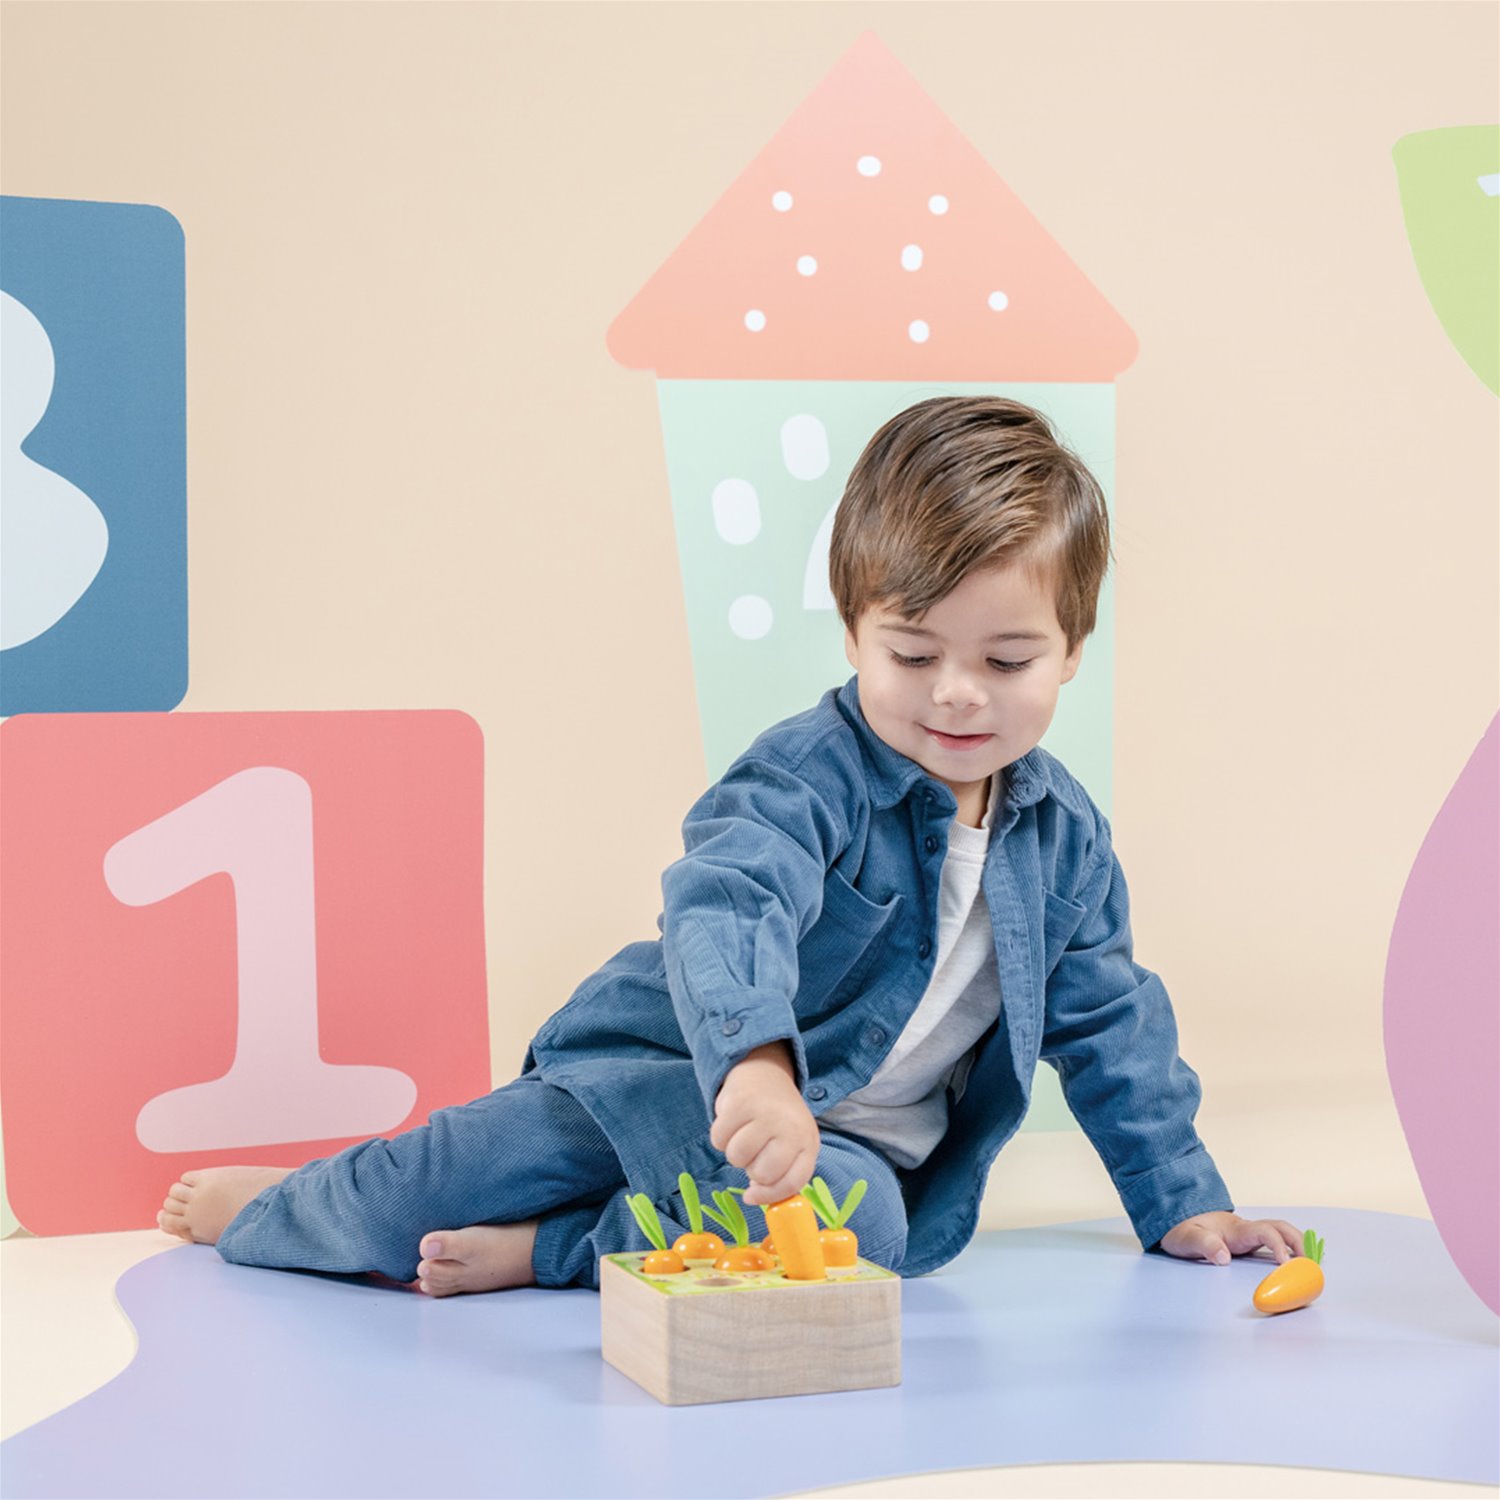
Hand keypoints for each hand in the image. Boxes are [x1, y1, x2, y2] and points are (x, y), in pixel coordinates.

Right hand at [711, 1041, 820, 1206]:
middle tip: (754, 1149)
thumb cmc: (778, 1116)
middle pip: (761, 1173)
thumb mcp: (791, 1142)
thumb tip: (753, 1196)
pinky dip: (720, 1136)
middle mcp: (791, 1127)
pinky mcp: (741, 1103)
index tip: (752, 1196)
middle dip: (750, 1167)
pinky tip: (733, 1122)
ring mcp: (767, 1114)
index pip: (793, 1182)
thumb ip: (780, 1172)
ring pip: (737, 1157)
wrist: (764, 1072)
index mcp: (808, 1140)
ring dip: (734, 1152)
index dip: (770, 1195)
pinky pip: (719, 1140)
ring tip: (744, 1134)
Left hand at [1160, 1211, 1303, 1265]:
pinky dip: (1289, 1249)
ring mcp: (1248, 1235)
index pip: (1265, 1231)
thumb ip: (1204, 1245)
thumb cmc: (1182, 1230)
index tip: (1285, 1263)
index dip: (1278, 1245)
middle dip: (1299, 1242)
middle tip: (1310, 1264)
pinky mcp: (1247, 1242)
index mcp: (1236, 1229)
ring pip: (1280, 1232)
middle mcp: (1246, 1230)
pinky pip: (1273, 1241)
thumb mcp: (1186, 1238)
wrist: (1175, 1219)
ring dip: (1297, 1244)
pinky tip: (1297, 1262)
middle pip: (1281, 1227)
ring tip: (1311, 1264)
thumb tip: (1225, 1257)